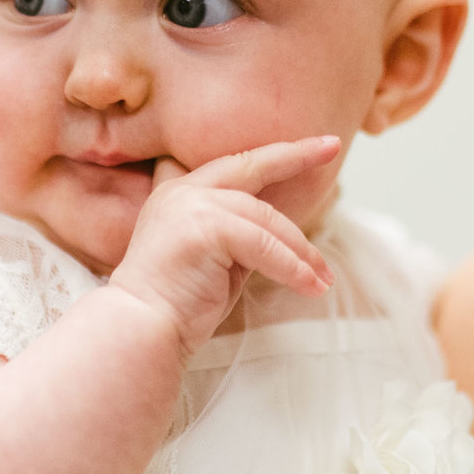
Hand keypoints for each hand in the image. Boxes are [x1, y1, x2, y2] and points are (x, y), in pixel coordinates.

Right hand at [107, 136, 338, 353]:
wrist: (141, 329)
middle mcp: (182, 191)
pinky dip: (292, 268)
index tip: (314, 143)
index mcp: (179, 194)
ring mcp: (190, 205)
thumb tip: (282, 237)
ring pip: (266, 219)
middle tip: (332, 146)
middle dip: (295, 154)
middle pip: (251, 166)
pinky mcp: (204, 228)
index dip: (275, 154)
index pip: (234, 165)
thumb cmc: (176, 305)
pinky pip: (264, 245)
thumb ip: (239, 237)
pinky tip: (310, 286)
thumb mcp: (214, 260)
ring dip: (301, 252)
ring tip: (323, 279)